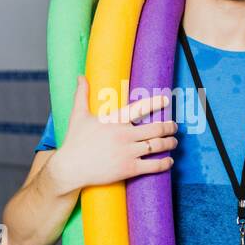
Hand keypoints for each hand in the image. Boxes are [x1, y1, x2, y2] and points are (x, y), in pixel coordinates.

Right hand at [49, 74, 177, 192]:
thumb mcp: (77, 115)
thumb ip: (82, 95)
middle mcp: (124, 135)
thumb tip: (79, 76)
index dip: (156, 103)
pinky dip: (165, 163)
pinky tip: (169, 160)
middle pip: (156, 128)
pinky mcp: (129, 169)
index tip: (167, 100)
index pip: (139, 108)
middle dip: (169, 127)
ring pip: (157, 146)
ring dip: (170, 143)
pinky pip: (154, 165)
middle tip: (174, 127)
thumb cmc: (74, 141)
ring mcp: (128, 152)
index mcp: (114, 120)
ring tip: (174, 142)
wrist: (70, 168)